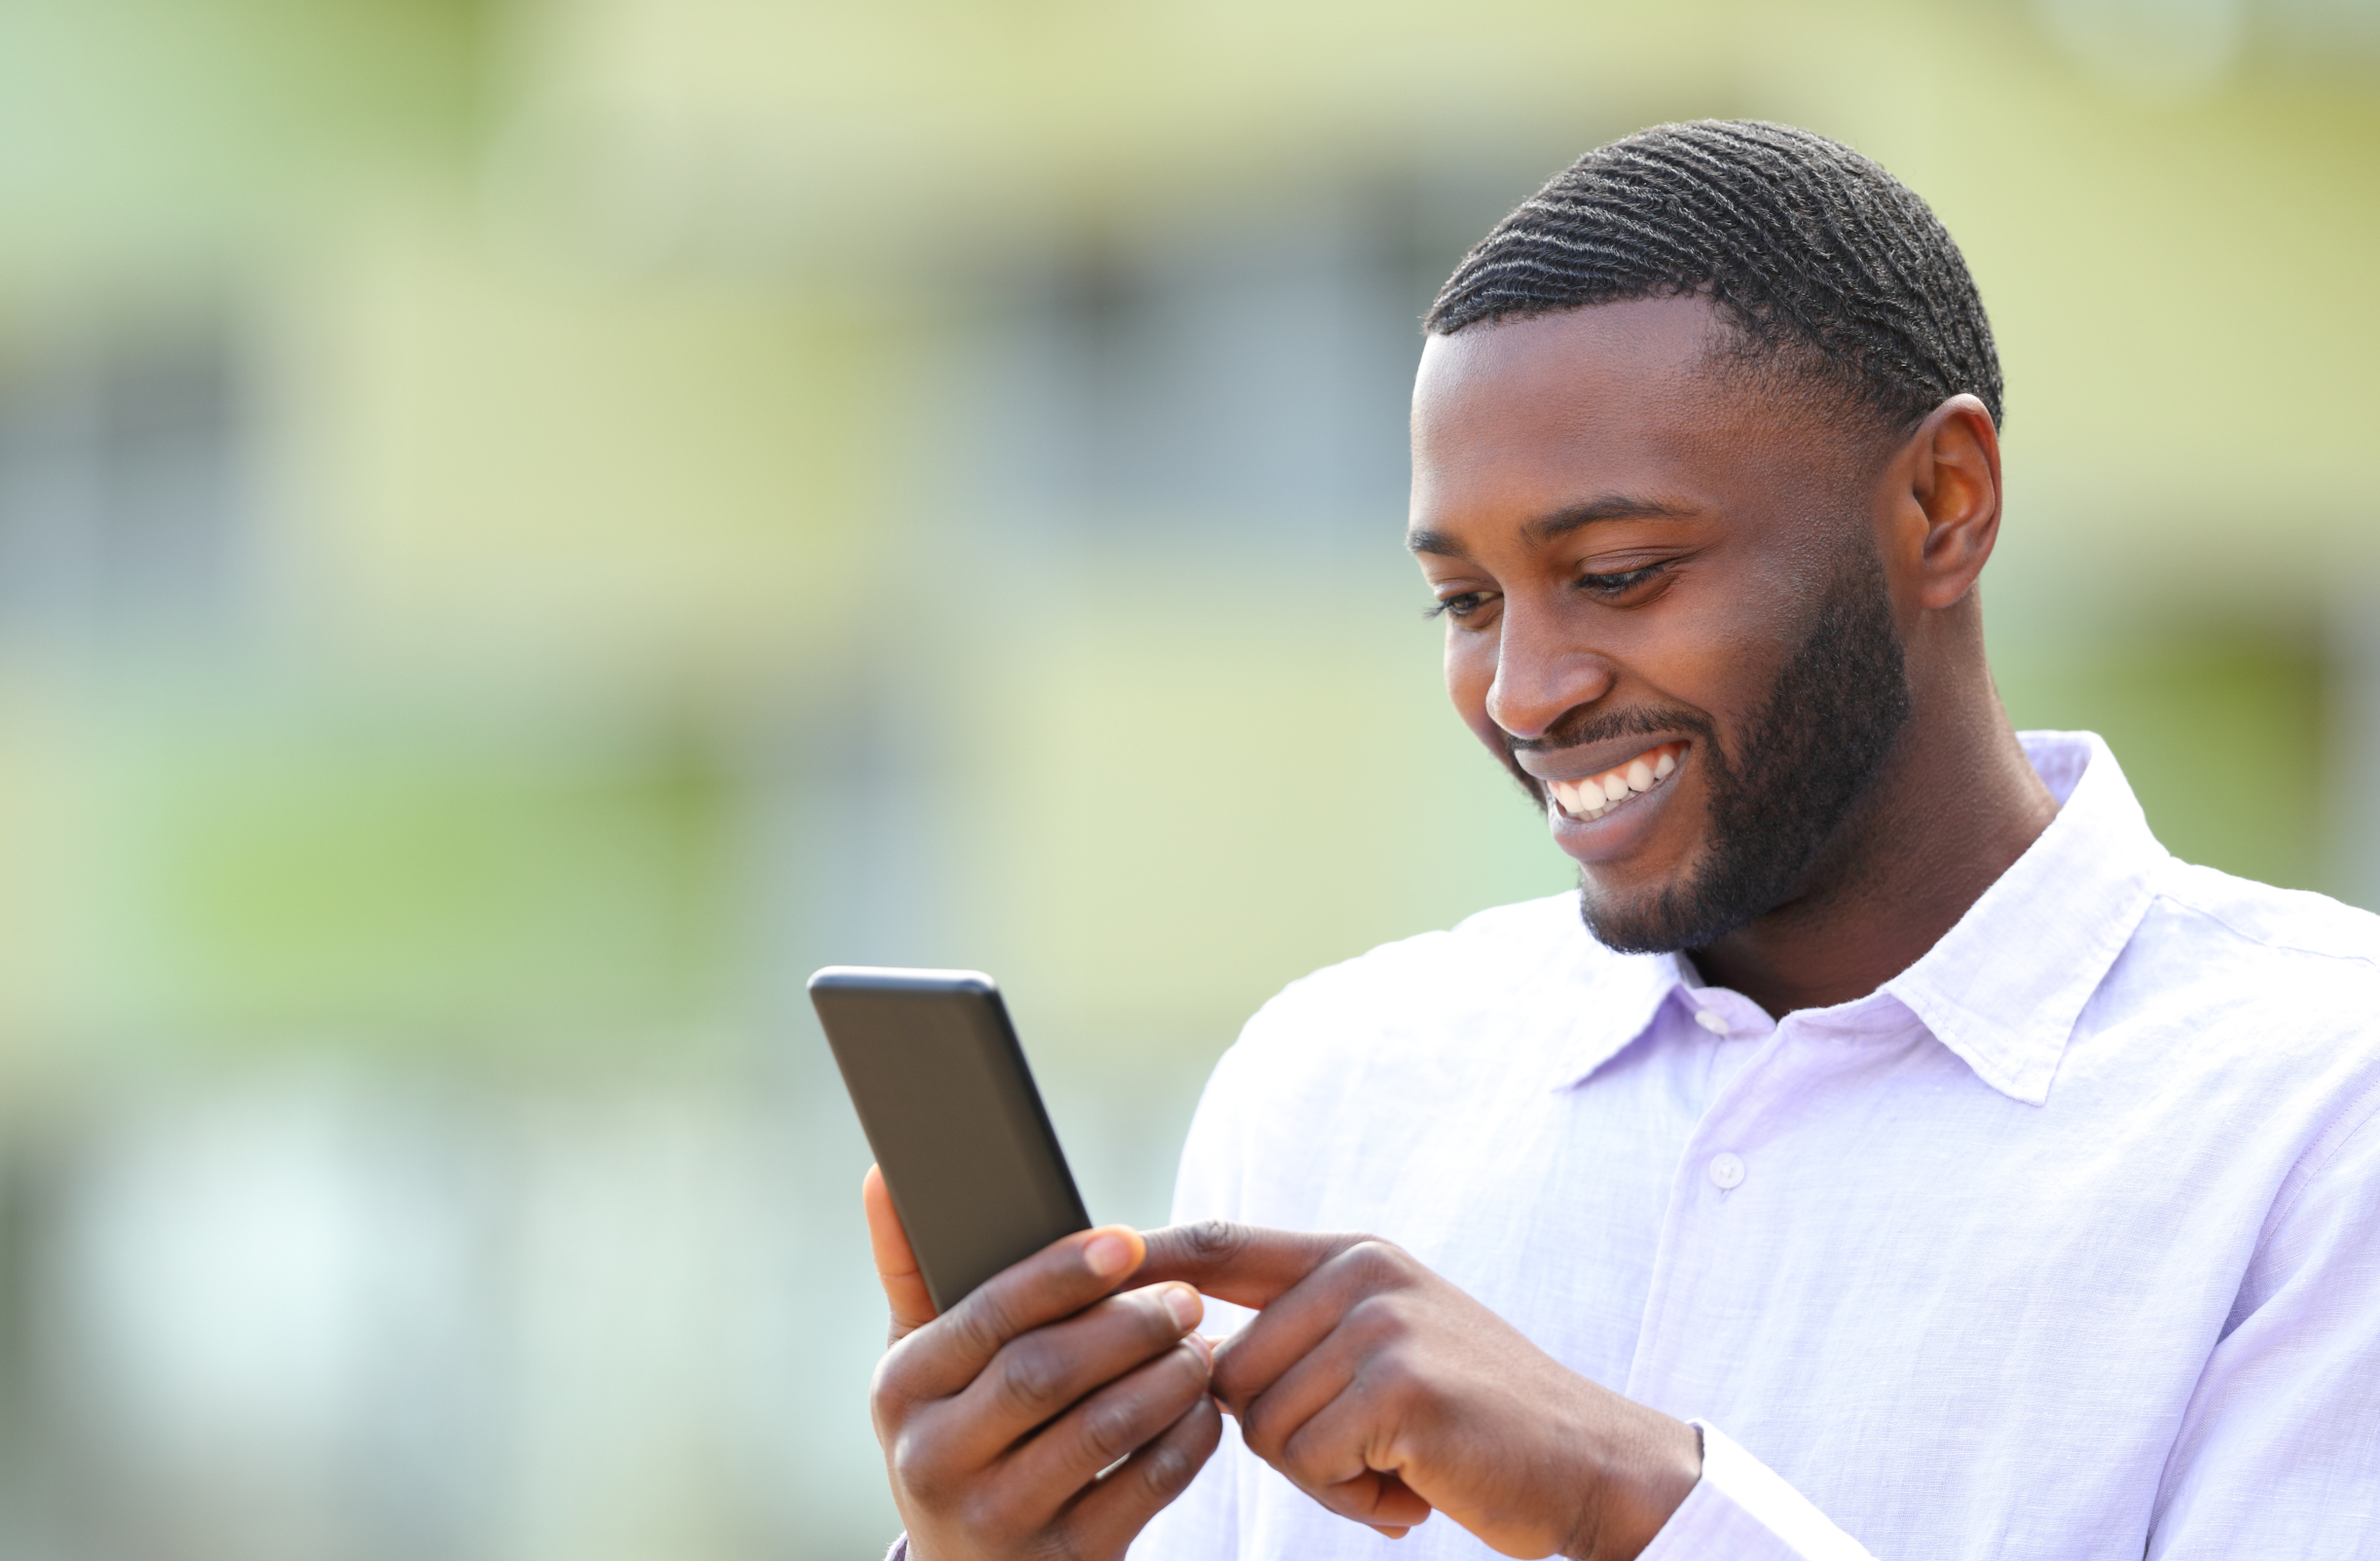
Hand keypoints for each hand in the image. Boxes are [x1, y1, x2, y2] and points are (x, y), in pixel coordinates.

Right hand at [862, 1166, 1224, 1560]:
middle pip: (1047, 1371)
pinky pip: (1146, 1486)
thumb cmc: (956, 1436)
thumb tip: (885, 1171)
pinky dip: (1187, 1438)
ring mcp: (999, 1519)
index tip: (1128, 1241)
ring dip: (1167, 1378)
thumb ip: (911, 1270)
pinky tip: (1201, 1408)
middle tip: (1185, 1298)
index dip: (1062, 1274)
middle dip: (1128, 1325)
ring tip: (1197, 1346)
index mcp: (903, 1391)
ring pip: (1103, 1429)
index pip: (988, 1315)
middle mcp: (936, 1459)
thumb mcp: (921, 1368)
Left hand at [1139, 1222, 1699, 1559]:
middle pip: (1229, 1372)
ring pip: (1262, 1424)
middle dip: (1282, 1440)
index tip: (1086, 1258)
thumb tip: (1195, 1354)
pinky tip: (1415, 1488)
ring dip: (1321, 1474)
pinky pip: (1309, 1461)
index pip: (1223, 1244)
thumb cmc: (1477, 1424)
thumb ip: (1305, 1333)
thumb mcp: (1390, 1347)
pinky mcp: (1399, 1384)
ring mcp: (1383, 1322)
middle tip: (1370, 1454)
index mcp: (1356, 1257)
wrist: (1589, 1465)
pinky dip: (1353, 1498)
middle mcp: (1365, 1273)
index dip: (1151, 1256)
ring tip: (1399, 1466)